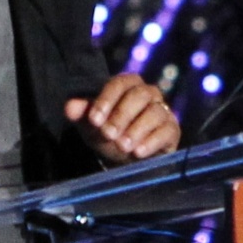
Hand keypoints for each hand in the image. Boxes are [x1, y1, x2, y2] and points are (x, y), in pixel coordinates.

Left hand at [65, 74, 180, 163]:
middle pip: (139, 95)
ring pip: (154, 112)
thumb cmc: (108, 134)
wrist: (126, 158)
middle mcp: (148, 93)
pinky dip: (152, 142)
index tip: (94, 120)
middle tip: (108, 134)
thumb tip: (69, 107)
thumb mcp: (92, 126)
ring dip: (136, 130)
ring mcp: (163, 111)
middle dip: (121, 115)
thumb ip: (81, 114)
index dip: (106, 100)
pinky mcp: (172, 130)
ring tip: (122, 147)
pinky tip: (138, 153)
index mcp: (128, 85)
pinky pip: (166, 131)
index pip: (119, 84)